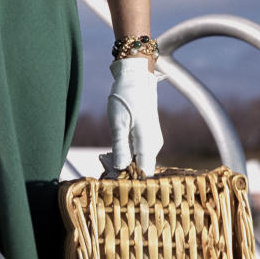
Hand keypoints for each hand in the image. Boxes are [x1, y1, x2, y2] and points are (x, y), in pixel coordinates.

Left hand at [99, 56, 162, 176]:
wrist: (136, 78)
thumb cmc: (126, 98)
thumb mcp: (118, 123)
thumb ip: (120, 147)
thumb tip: (121, 168)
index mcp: (149, 143)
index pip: (143, 173)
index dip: (128, 180)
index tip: (111, 179)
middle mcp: (154, 145)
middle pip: (140, 169)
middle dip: (123, 171)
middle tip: (105, 165)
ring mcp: (152, 141)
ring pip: (139, 161)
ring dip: (123, 162)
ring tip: (106, 157)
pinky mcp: (148, 137)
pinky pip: (138, 153)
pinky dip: (126, 154)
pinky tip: (114, 149)